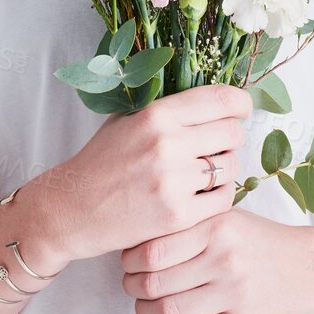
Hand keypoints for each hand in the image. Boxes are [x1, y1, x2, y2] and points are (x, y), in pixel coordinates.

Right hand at [48, 83, 251, 262]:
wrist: (72, 208)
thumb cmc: (101, 161)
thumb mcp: (126, 120)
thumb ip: (166, 107)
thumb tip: (213, 98)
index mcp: (155, 115)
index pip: (221, 99)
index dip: (240, 103)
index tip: (241, 109)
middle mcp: (167, 145)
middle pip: (233, 133)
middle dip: (232, 136)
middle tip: (220, 143)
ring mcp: (173, 182)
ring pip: (231, 167)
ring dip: (224, 167)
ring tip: (205, 171)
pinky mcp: (178, 215)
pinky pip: (224, 199)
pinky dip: (219, 196)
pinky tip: (202, 194)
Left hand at [121, 207, 313, 313]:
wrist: (308, 269)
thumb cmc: (257, 241)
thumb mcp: (225, 217)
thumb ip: (187, 225)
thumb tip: (134, 242)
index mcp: (215, 227)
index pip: (153, 250)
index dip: (130, 261)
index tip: (127, 263)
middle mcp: (224, 260)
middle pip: (155, 283)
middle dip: (132, 288)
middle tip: (131, 286)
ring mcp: (233, 294)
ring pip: (167, 312)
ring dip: (143, 313)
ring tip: (143, 308)